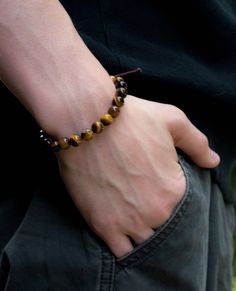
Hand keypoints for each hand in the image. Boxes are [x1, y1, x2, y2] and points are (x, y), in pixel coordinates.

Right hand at [57, 96, 219, 256]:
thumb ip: (197, 143)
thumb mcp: (173, 120)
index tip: (157, 191)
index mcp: (175, 189)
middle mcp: (156, 212)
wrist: (87, 120)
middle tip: (143, 204)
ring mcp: (129, 222)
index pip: (183, 209)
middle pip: (164, 229)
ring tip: (133, 220)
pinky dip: (123, 247)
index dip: (169, 200)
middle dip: (156, 218)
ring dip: (142, 235)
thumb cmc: (131, 119)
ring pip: (144, 244)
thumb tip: (213, 161)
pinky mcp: (103, 226)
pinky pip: (120, 252)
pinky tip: (121, 233)